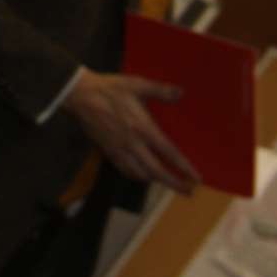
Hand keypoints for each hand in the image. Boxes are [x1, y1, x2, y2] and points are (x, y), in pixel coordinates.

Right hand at [63, 69, 198, 193]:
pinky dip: (136, 176)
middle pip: (156, 171)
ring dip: (156, 180)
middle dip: (174, 183)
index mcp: (142, 127)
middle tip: (188, 191)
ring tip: (168, 182)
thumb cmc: (109, 88)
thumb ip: (160, 90)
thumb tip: (181, 92)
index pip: (168, 153)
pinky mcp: (108, 151)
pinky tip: (142, 175)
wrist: (80, 95)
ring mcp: (119, 150)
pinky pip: (125, 170)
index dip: (183, 167)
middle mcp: (132, 144)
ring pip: (140, 174)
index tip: (196, 178)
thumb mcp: (136, 84)